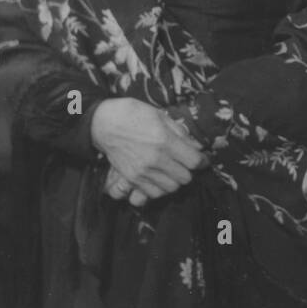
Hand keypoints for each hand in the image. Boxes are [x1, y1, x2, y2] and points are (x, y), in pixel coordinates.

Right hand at [92, 100, 207, 206]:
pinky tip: (159, 177)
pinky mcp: (132, 178)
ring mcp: (143, 171)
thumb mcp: (160, 116)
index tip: (202, 160)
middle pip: (185, 178)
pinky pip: (154, 193)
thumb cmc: (133, 114)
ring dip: (175, 180)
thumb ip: (180, 133)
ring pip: (171, 188)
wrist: (103, 123)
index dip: (203, 162)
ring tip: (172, 171)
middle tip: (184, 164)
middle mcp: (155, 159)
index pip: (194, 161)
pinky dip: (160, 188)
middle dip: (188, 171)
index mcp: (165, 141)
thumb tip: (197, 146)